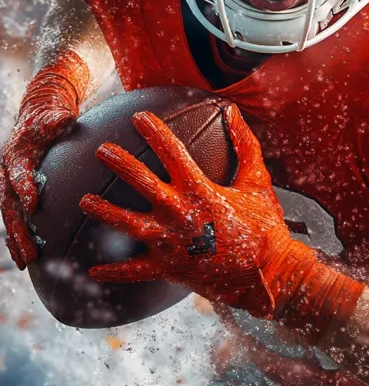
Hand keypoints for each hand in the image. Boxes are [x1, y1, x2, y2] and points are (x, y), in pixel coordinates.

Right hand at [0, 52, 89, 268]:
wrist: (36, 117)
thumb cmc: (49, 117)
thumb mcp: (53, 115)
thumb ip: (56, 120)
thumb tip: (64, 118)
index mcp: (15, 155)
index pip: (18, 174)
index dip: (25, 189)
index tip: (34, 206)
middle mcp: (7, 173)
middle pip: (10, 204)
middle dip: (19, 229)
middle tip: (31, 251)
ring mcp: (8, 185)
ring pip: (10, 216)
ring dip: (17, 239)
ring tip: (27, 261)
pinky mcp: (15, 193)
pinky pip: (13, 218)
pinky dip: (16, 238)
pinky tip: (24, 258)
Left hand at [82, 106, 363, 339]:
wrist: (268, 274)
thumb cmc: (265, 225)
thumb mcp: (258, 181)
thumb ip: (245, 144)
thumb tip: (233, 112)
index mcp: (201, 189)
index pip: (173, 151)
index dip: (154, 131)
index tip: (139, 117)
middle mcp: (180, 213)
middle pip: (142, 183)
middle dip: (121, 163)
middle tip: (101, 150)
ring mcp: (171, 243)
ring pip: (129, 225)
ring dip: (105, 212)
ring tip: (83, 201)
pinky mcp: (169, 269)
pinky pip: (135, 271)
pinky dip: (113, 271)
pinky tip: (92, 270)